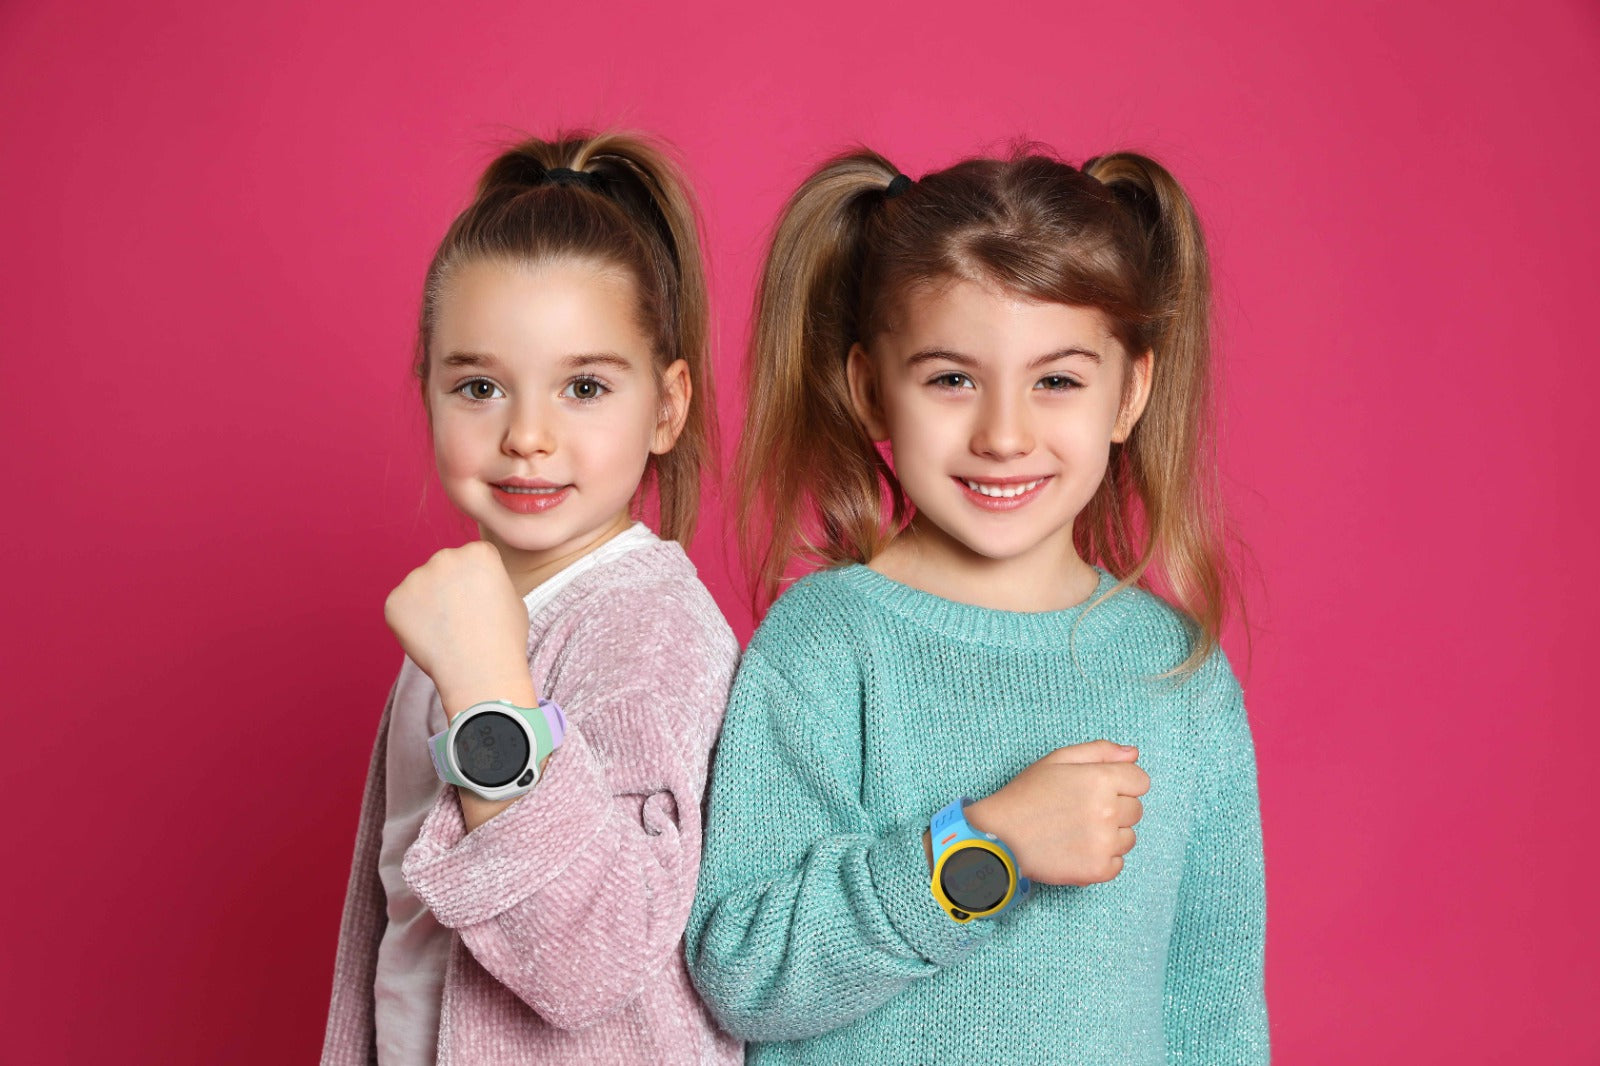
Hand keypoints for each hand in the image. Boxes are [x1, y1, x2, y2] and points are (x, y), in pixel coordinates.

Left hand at [383, 541, 534, 715]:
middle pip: (444, 568)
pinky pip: (402, 607)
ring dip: (428, 604)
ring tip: (446, 634)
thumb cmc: (504, 640)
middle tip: (460, 621)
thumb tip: (471, 584)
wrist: (480, 673)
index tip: (481, 605)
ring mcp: (416, 577)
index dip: (477, 584)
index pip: (472, 559)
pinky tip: (429, 640)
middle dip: (449, 588)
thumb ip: (489, 582)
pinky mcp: (394, 601)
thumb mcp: (512, 599)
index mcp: (477, 552)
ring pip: (421, 587)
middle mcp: (445, 556)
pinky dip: (410, 622)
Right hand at [965, 740, 1148, 885]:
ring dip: (1110, 835)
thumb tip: (1134, 754)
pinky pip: (1119, 863)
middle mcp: (1107, 811)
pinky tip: (1077, 850)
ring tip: (1078, 831)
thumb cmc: (1026, 795)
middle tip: (1081, 811)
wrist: (998, 837)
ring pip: (1129, 837)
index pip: (1141, 781)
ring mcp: (1104, 843)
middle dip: (1115, 808)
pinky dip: (1102, 859)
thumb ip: (1099, 752)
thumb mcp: (1057, 760)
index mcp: (1100, 780)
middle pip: (1136, 810)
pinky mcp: (1098, 870)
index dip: (1121, 783)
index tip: (1099, 789)